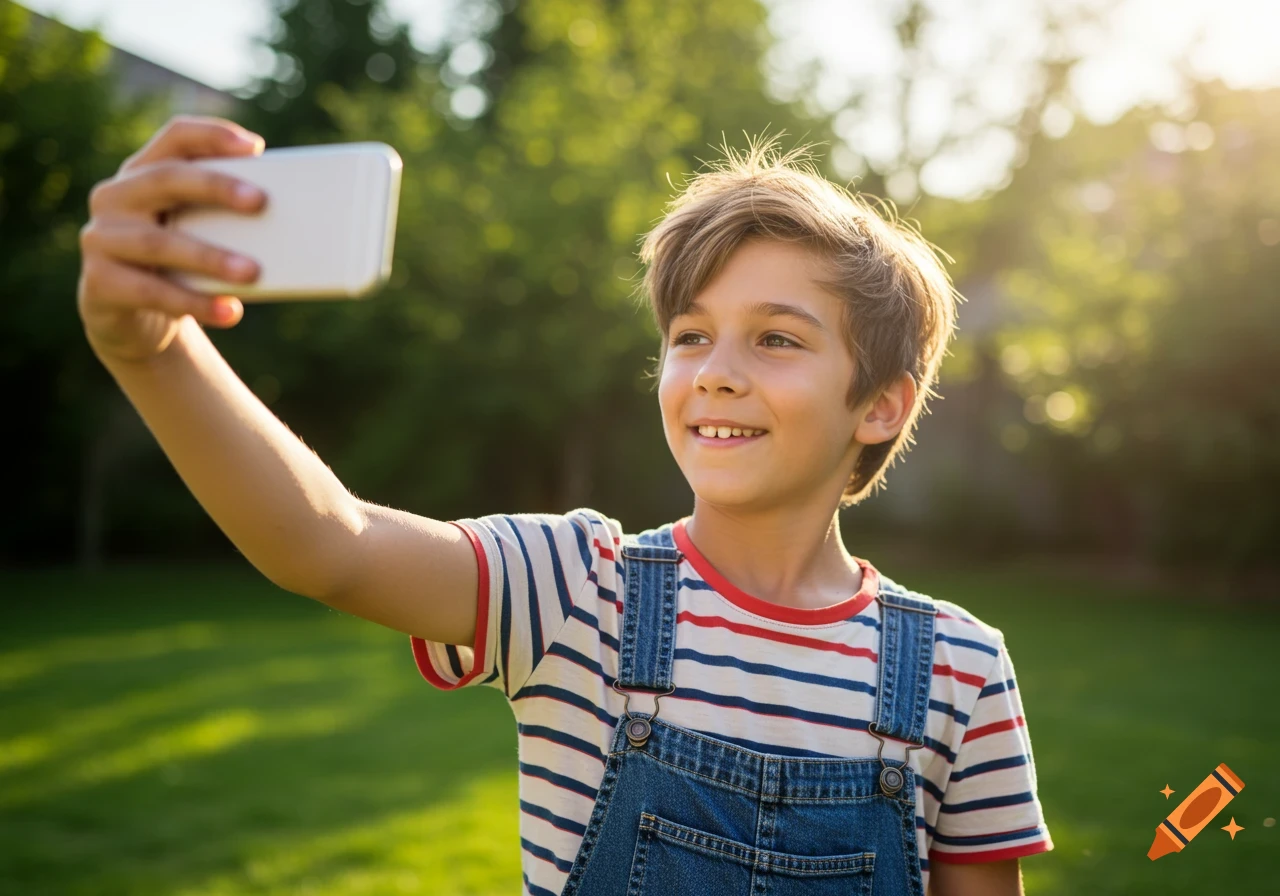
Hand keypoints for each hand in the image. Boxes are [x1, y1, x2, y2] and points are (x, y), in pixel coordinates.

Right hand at [77, 114, 268, 363]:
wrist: (136, 319)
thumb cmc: (182, 265)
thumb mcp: (200, 234)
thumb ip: (227, 217)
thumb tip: (294, 221)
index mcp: (144, 172)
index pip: (175, 138)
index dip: (212, 136)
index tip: (256, 147)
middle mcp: (115, 196)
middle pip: (165, 179)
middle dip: (215, 187)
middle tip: (260, 201)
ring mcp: (101, 238)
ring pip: (159, 243)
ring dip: (210, 257)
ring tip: (253, 273)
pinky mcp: (100, 282)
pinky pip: (151, 292)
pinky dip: (195, 303)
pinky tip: (231, 311)